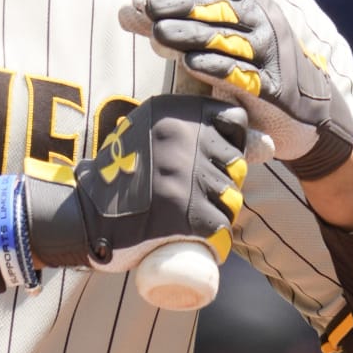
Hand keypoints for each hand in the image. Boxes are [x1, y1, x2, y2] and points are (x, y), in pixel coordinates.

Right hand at [26, 94, 250, 272]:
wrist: (84, 217)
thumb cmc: (123, 176)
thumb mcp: (150, 135)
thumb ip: (198, 130)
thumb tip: (269, 144)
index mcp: (172, 114)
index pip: (233, 120)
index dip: (230, 141)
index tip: (210, 158)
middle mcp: (181, 139)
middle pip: (235, 162)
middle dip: (221, 181)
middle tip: (192, 194)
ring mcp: (184, 177)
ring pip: (230, 197)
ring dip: (217, 210)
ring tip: (188, 215)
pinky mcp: (185, 215)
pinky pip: (220, 227)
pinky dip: (212, 239)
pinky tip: (195, 238)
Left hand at [122, 0, 352, 180]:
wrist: (305, 111)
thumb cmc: (253, 68)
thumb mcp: (217, 40)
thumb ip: (175, 25)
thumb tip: (126, 10)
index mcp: (253, 3)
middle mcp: (265, 21)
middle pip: (219, 7)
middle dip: (181, 6)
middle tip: (148, 8)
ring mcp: (271, 53)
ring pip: (227, 38)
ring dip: (191, 34)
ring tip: (159, 34)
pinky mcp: (274, 86)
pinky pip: (242, 72)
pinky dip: (215, 66)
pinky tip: (190, 63)